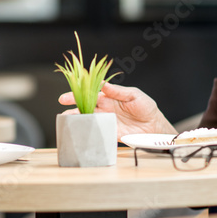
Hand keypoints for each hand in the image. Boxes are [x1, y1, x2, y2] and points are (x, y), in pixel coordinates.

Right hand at [57, 82, 174, 139]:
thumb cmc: (146, 107)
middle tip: (63, 109)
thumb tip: (103, 84)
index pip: (90, 93)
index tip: (68, 95)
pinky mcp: (110, 132)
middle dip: (73, 107)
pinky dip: (87, 131)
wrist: (154, 126)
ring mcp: (106, 121)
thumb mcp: (134, 94)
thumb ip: (118, 91)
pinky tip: (80, 132)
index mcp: (109, 97)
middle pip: (85, 106)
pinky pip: (96, 131)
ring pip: (88, 119)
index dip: (78, 93)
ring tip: (67, 121)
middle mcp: (105, 108)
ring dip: (78, 120)